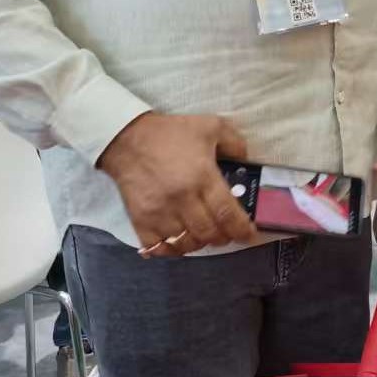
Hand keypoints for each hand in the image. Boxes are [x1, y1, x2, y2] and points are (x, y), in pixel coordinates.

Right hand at [96, 112, 256, 256]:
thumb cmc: (171, 133)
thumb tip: (245, 162)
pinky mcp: (140, 220)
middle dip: (223, 238)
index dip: (241, 229)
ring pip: (185, 243)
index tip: (248, 235)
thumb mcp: (211, 126)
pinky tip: (178, 242)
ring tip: (203, 234)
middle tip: (227, 233)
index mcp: (202, 177)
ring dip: (199, 243)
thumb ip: (234, 143)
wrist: (128, 139)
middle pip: (208, 233)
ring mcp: (159, 212)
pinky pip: (158, 247)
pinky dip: (170, 250)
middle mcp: (182, 199)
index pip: (227, 214)